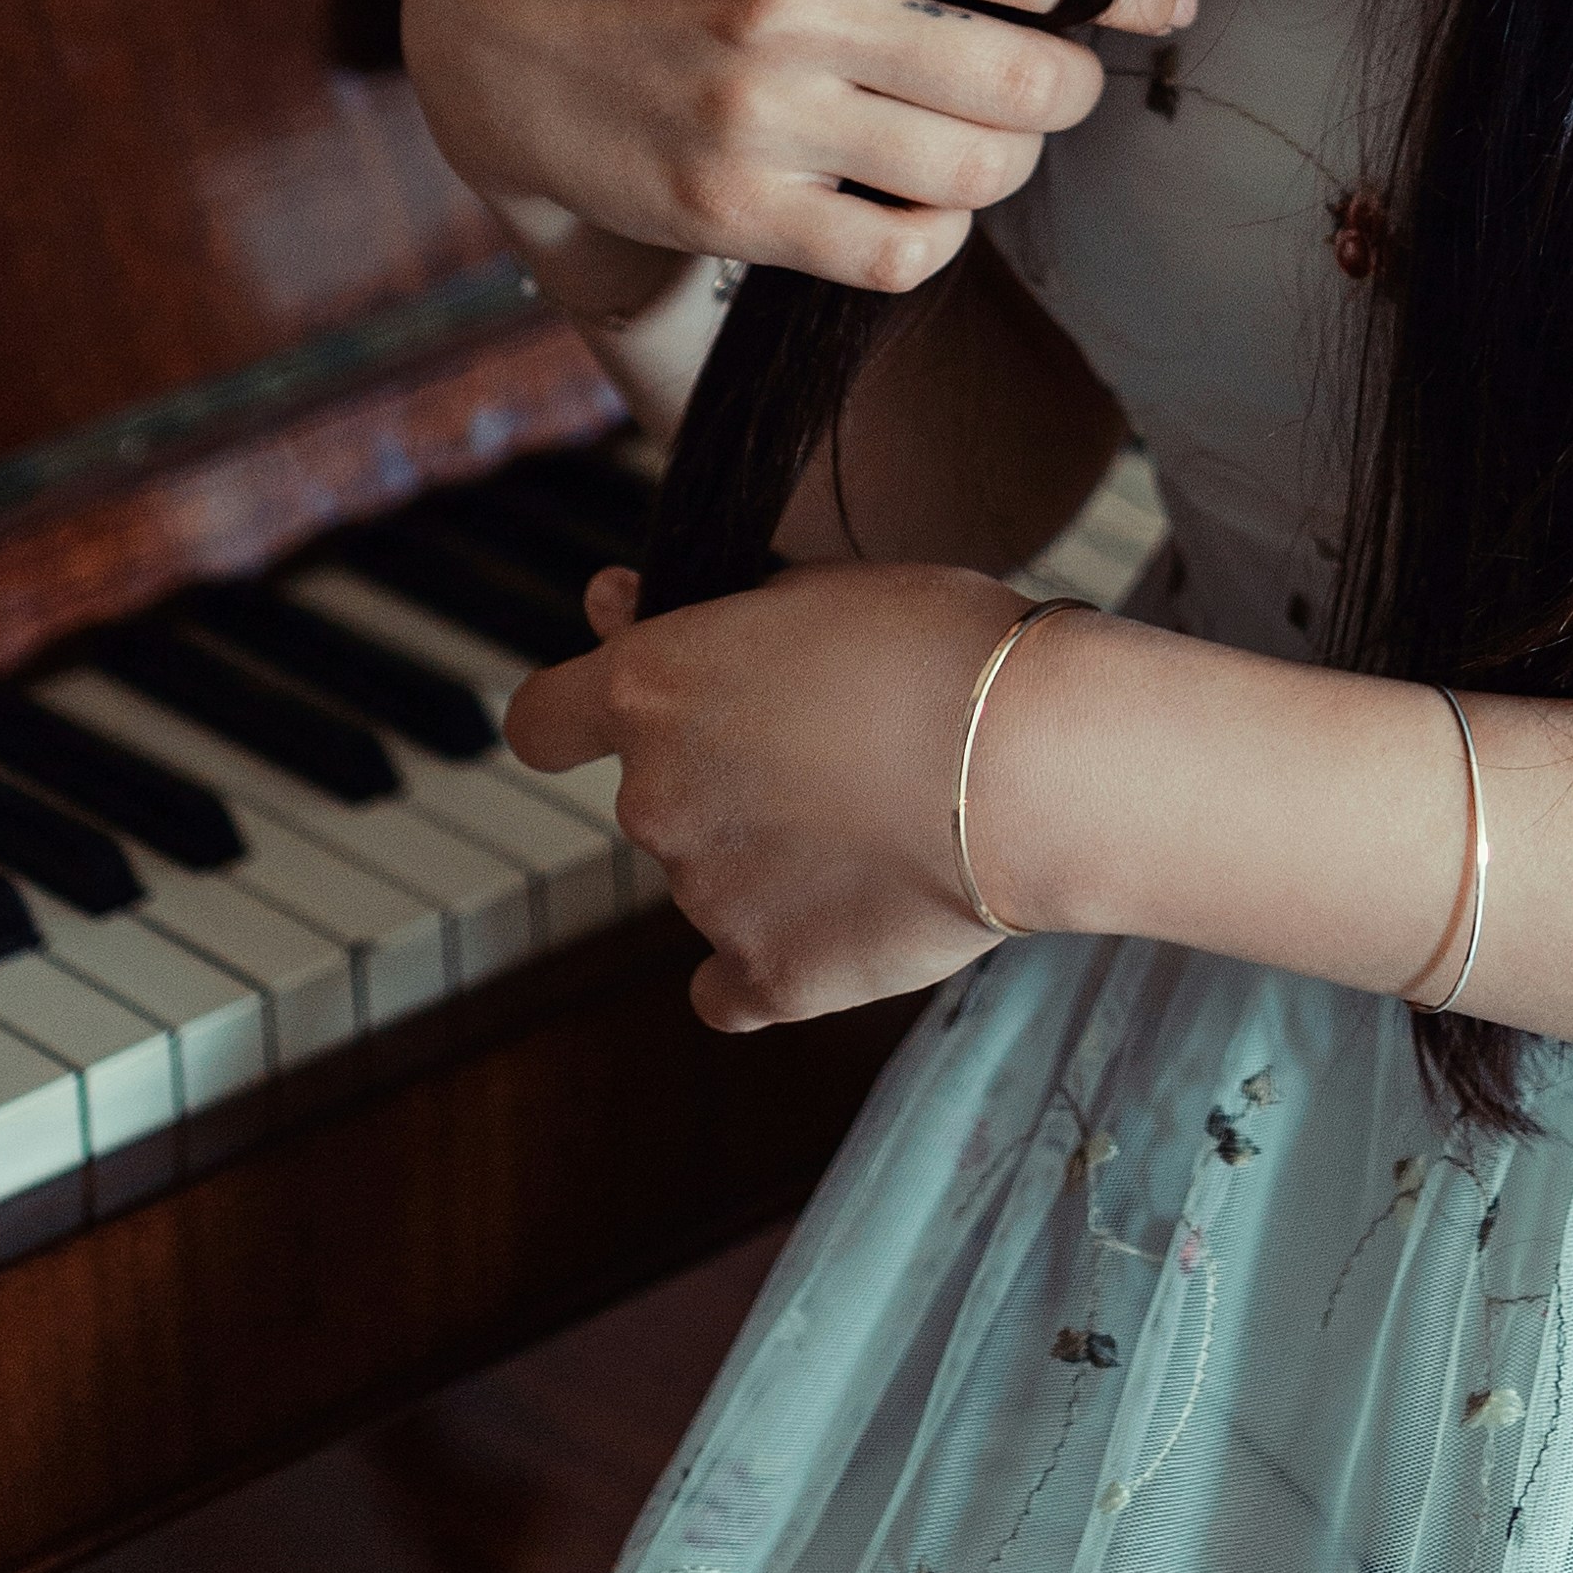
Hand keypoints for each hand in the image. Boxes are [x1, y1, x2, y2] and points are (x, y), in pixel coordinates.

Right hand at [402, 0, 1193, 304]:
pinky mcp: (728, 210)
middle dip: (1074, 88)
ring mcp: (762, 117)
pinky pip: (896, 255)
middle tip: (1060, 78)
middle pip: (1028, 82)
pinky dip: (938, 237)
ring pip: (977, 176)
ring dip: (1010, 163)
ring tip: (983, 136)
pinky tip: (921, 203)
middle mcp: (800, 6)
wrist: (483, 6)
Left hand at [509, 557, 1056, 1028]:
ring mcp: (703, 898)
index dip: (576, 716)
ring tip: (878, 820)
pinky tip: (835, 917)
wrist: (1027, 762)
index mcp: (653, 692)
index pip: (544, 720)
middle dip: (723, 777)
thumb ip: (700, 614)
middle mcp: (654, 798)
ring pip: (710, 878)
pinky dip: (768, 958)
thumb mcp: (813, 587)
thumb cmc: (935, 649)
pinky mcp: (767, 978)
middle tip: (829, 752)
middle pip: (656, 796)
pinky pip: (731, 985)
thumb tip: (610, 603)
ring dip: (766, 855)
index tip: (621, 716)